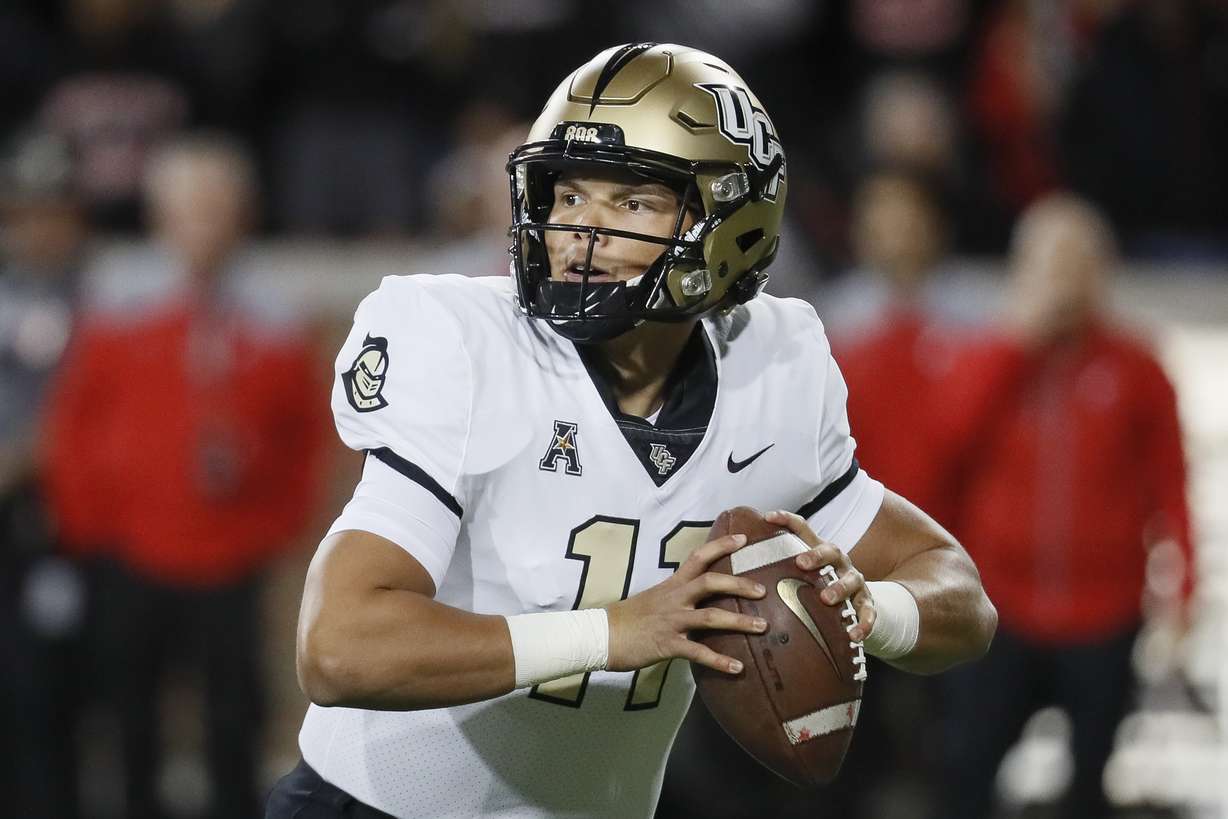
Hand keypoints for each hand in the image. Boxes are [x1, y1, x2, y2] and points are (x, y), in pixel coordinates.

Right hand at [606, 533, 767, 674]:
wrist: (601, 635)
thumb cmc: (627, 618)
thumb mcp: (653, 599)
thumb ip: (677, 597)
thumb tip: (698, 599)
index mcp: (672, 585)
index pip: (698, 557)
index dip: (721, 546)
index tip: (743, 539)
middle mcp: (675, 598)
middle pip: (711, 582)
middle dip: (739, 584)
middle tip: (763, 590)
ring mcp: (672, 621)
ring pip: (711, 617)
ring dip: (739, 622)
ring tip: (763, 627)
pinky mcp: (667, 644)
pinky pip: (698, 653)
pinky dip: (719, 661)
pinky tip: (737, 669)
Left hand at [766, 510, 875, 641]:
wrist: (858, 603)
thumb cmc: (819, 587)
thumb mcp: (800, 575)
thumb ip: (776, 570)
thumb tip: (733, 567)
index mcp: (819, 552)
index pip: (803, 529)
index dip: (786, 520)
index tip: (767, 517)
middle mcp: (839, 563)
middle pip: (831, 550)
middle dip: (817, 555)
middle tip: (802, 562)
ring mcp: (855, 582)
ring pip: (851, 580)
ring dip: (839, 588)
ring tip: (826, 598)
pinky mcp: (867, 604)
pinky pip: (868, 613)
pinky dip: (863, 623)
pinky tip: (853, 635)